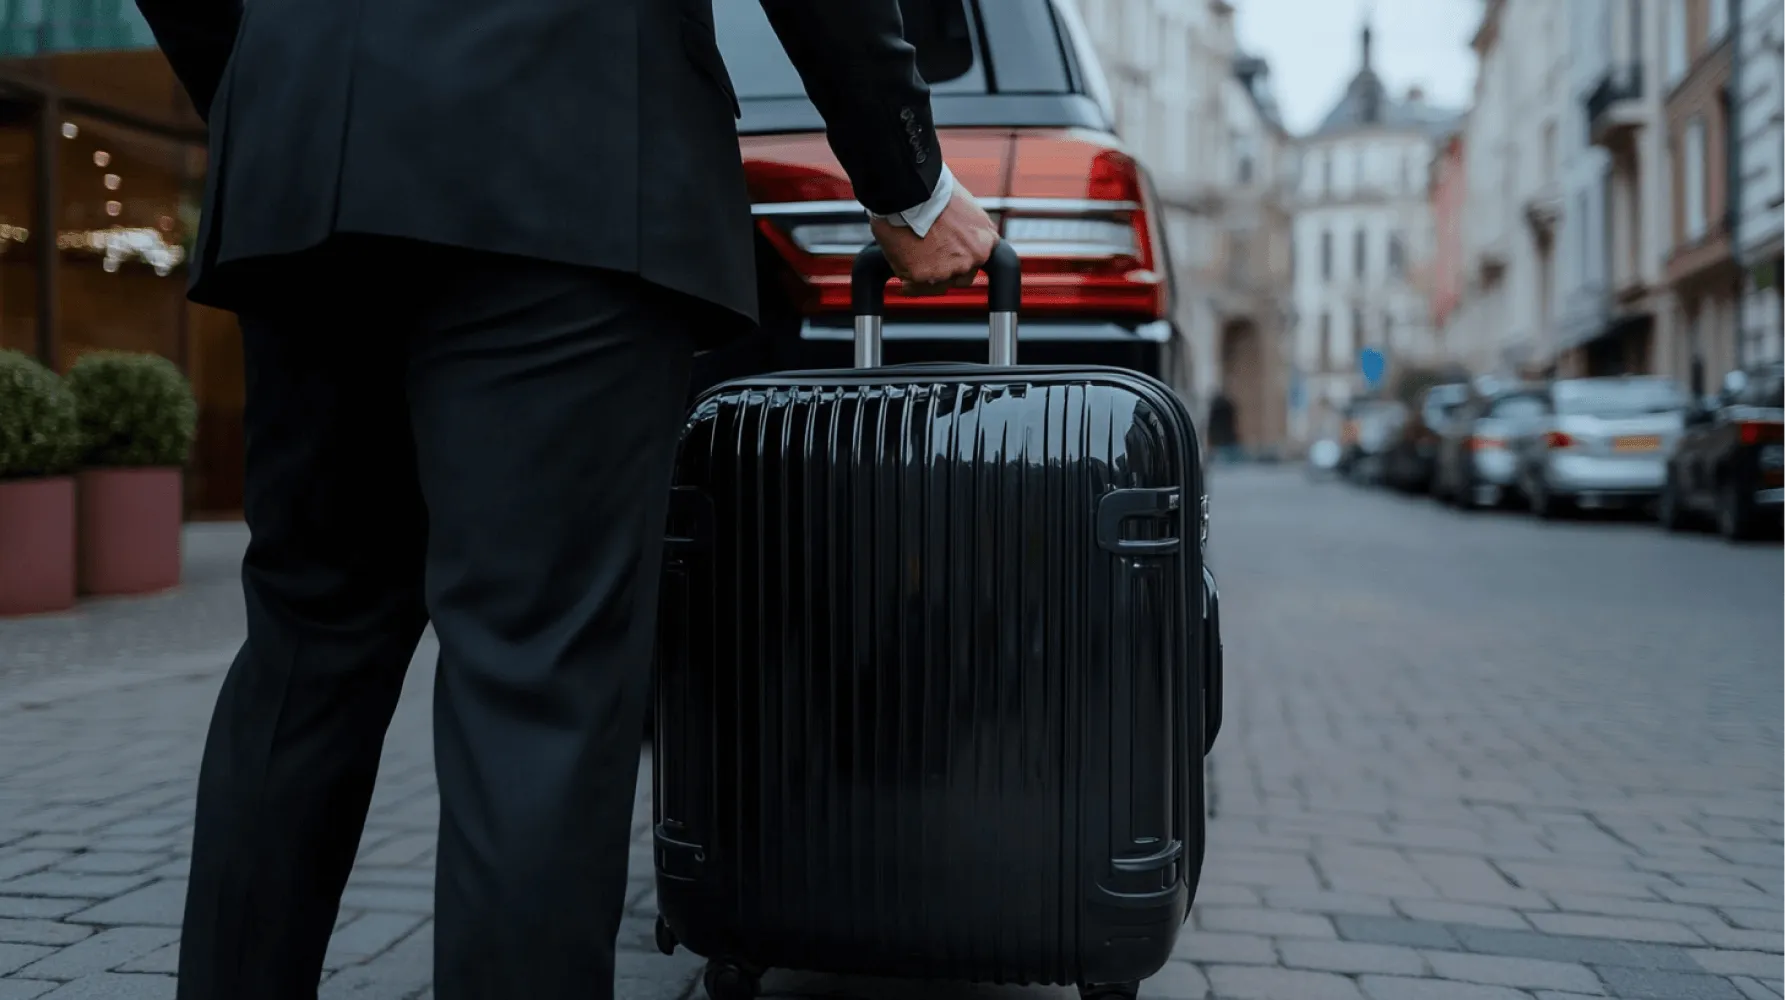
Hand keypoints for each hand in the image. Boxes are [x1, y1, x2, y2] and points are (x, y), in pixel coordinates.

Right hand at [870, 188, 1000, 295]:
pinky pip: (914, 288)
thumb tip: (961, 238)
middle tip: (928, 253)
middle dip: (945, 270)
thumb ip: (969, 230)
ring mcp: (947, 271)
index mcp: (985, 242)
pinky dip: (907, 279)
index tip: (950, 255)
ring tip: (912, 252)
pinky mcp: (923, 277)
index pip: (978, 263)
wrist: (909, 189)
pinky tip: (903, 260)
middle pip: (959, 278)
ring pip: (937, 286)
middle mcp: (970, 260)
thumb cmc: (932, 191)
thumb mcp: (966, 207)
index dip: (960, 259)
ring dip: (925, 275)